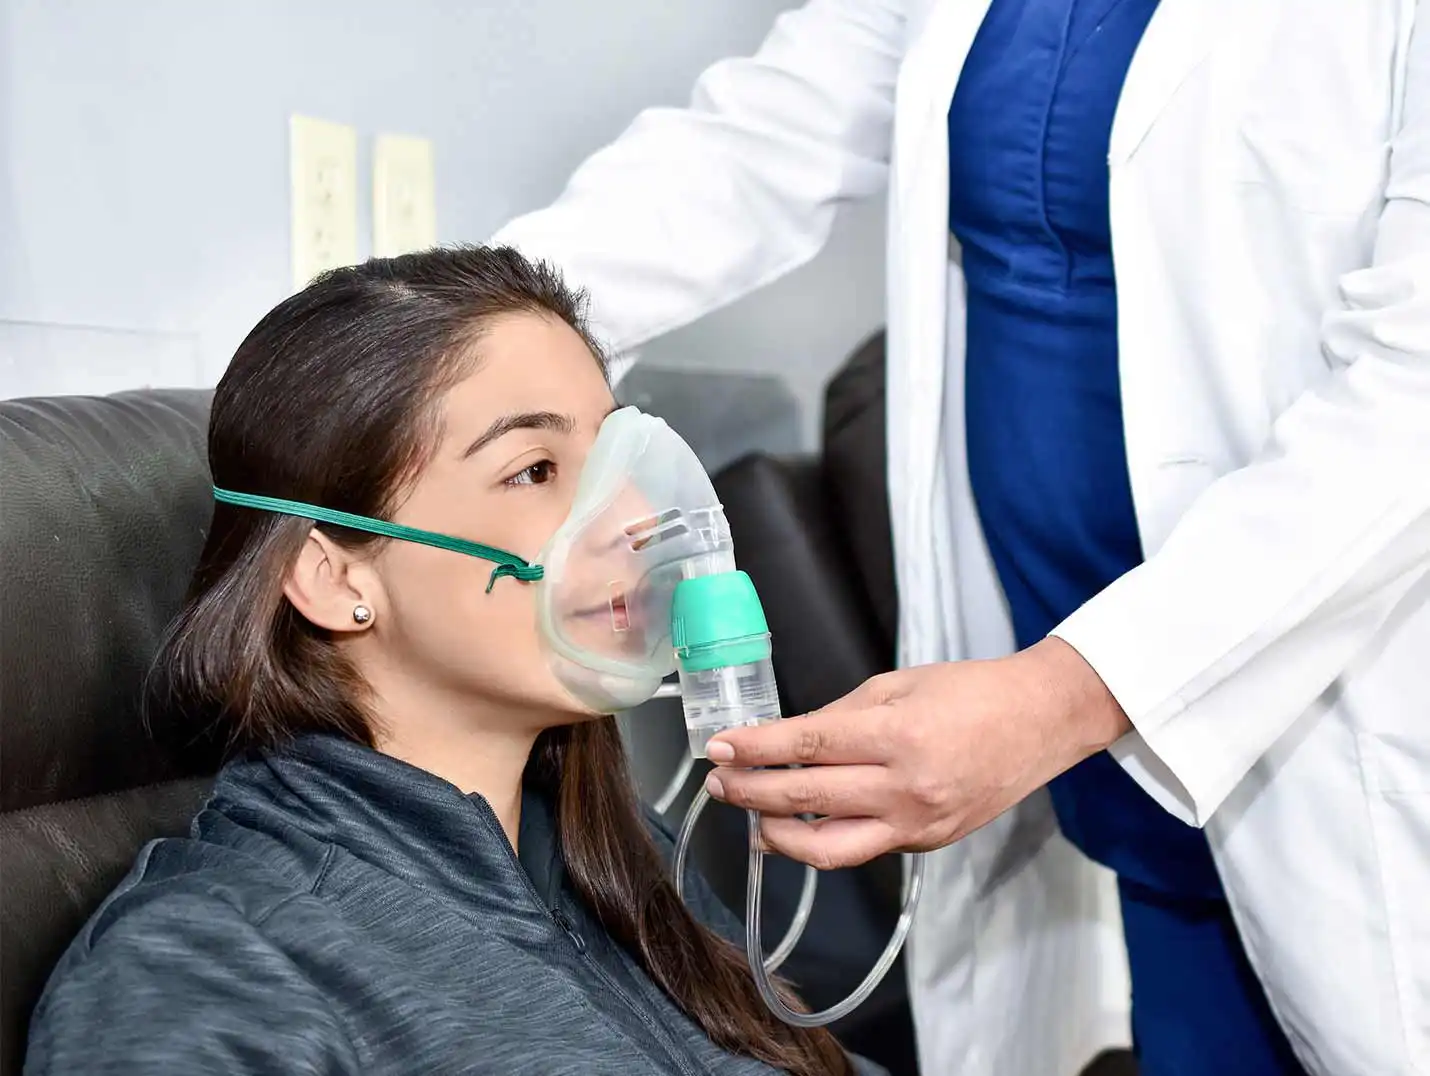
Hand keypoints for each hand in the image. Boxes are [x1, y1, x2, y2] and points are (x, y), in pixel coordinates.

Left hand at [702, 637, 1131, 868]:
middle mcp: (905, 787)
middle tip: (718, 780)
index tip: (718, 747)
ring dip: (776, 834)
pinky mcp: (926, 844)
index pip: (805, 745)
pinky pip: (861, 849)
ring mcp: (917, 824)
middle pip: (804, 798)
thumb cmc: (972, 692)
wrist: (1040, 722)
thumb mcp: (898, 684)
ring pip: (826, 849)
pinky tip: (799, 824)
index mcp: (897, 734)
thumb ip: (839, 714)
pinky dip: (821, 840)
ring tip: (750, 816)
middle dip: (749, 790)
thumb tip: (788, 738)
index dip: (755, 748)